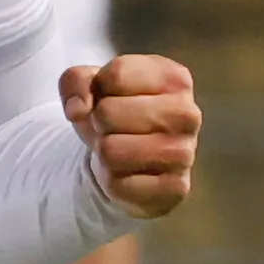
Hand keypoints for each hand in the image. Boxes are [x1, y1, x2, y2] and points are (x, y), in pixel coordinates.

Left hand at [60, 54, 198, 218]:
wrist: (130, 160)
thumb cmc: (115, 112)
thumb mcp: (91, 85)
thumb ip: (76, 81)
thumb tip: (77, 110)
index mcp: (175, 78)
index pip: (116, 74)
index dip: (99, 87)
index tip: (109, 96)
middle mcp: (187, 114)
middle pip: (108, 112)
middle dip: (98, 121)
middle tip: (112, 128)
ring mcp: (184, 153)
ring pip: (109, 150)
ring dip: (103, 151)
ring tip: (118, 148)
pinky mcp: (175, 189)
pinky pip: (117, 184)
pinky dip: (111, 180)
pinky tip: (128, 172)